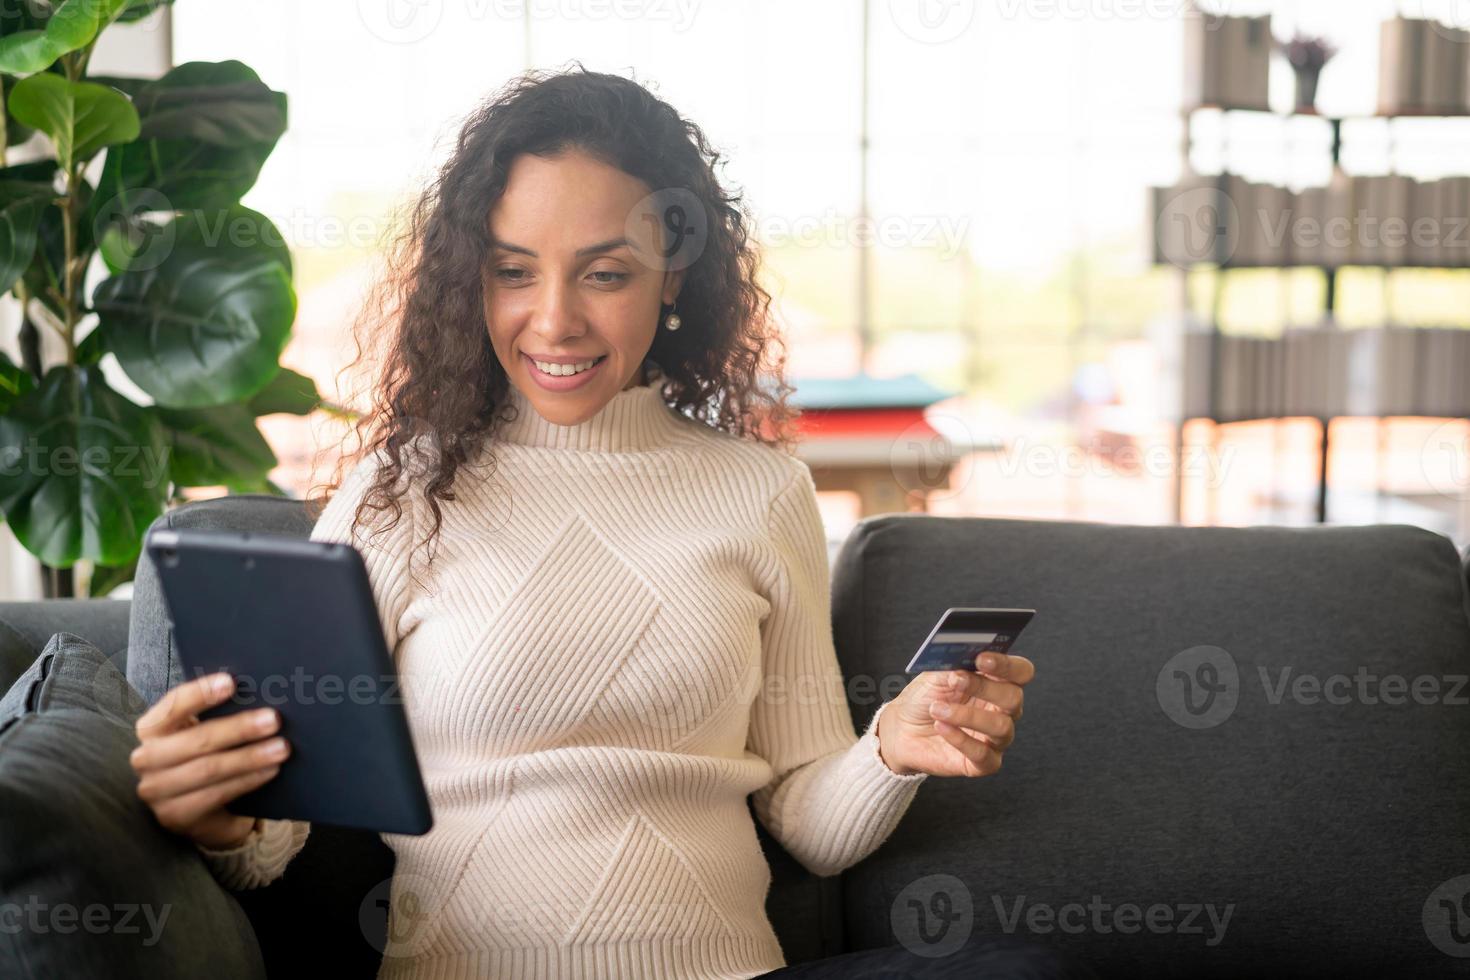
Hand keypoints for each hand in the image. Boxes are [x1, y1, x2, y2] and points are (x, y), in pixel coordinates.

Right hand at [129, 671, 290, 849]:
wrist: (201, 810)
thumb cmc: (205, 757)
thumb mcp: (205, 733)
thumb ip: (219, 715)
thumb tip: (260, 692)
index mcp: (152, 729)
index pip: (174, 705)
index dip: (201, 693)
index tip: (231, 683)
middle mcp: (146, 759)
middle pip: (197, 740)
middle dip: (238, 729)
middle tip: (274, 719)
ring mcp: (156, 791)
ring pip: (208, 769)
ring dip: (249, 757)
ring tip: (281, 748)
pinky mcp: (174, 816)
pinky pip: (215, 795)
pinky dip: (246, 781)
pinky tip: (270, 771)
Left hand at [875, 652, 1032, 777]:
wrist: (902, 729)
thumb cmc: (924, 699)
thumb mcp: (935, 675)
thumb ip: (954, 665)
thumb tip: (967, 658)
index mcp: (997, 683)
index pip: (1020, 672)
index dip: (1007, 665)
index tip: (982, 659)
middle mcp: (1003, 711)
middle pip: (1014, 698)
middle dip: (984, 687)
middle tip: (956, 681)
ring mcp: (995, 738)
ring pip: (1001, 726)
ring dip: (967, 715)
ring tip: (938, 709)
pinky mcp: (984, 763)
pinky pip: (983, 754)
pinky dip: (960, 738)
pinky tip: (940, 727)